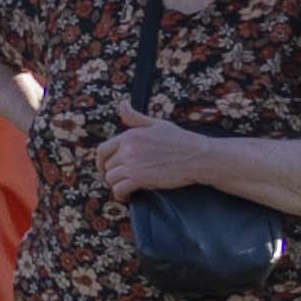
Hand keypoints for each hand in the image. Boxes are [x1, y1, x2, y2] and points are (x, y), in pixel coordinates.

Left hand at [97, 103, 228, 196]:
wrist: (199, 156)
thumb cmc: (181, 140)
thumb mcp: (157, 124)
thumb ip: (136, 118)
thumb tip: (122, 104)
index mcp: (130, 135)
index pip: (102, 150)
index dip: (100, 161)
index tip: (105, 168)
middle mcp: (128, 149)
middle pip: (108, 166)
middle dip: (113, 174)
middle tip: (122, 180)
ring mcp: (133, 164)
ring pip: (111, 179)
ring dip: (117, 185)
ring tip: (126, 189)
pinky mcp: (140, 178)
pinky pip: (119, 189)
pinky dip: (121, 195)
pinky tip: (128, 197)